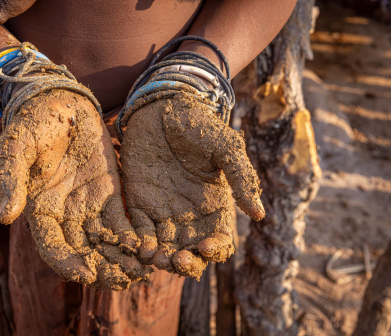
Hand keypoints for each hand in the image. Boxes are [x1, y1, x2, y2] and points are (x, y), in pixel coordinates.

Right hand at [0, 89, 150, 289]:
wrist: (60, 102)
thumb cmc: (33, 124)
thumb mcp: (17, 148)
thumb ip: (12, 181)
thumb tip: (5, 216)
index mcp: (40, 210)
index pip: (54, 249)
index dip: (69, 265)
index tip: (88, 275)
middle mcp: (65, 214)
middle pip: (85, 253)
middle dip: (104, 270)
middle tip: (126, 281)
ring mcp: (89, 205)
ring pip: (106, 243)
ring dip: (122, 259)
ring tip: (142, 272)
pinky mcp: (110, 192)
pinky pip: (122, 221)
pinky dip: (133, 236)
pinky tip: (148, 247)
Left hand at [120, 94, 264, 278]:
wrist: (162, 107)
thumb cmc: (198, 125)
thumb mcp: (224, 148)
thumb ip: (240, 178)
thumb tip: (259, 215)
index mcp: (214, 205)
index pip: (219, 239)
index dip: (215, 249)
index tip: (205, 247)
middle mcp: (190, 215)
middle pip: (191, 252)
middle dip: (186, 264)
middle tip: (178, 260)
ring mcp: (163, 211)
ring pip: (165, 249)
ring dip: (162, 260)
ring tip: (157, 259)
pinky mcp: (139, 204)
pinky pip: (140, 232)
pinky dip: (140, 245)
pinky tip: (141, 248)